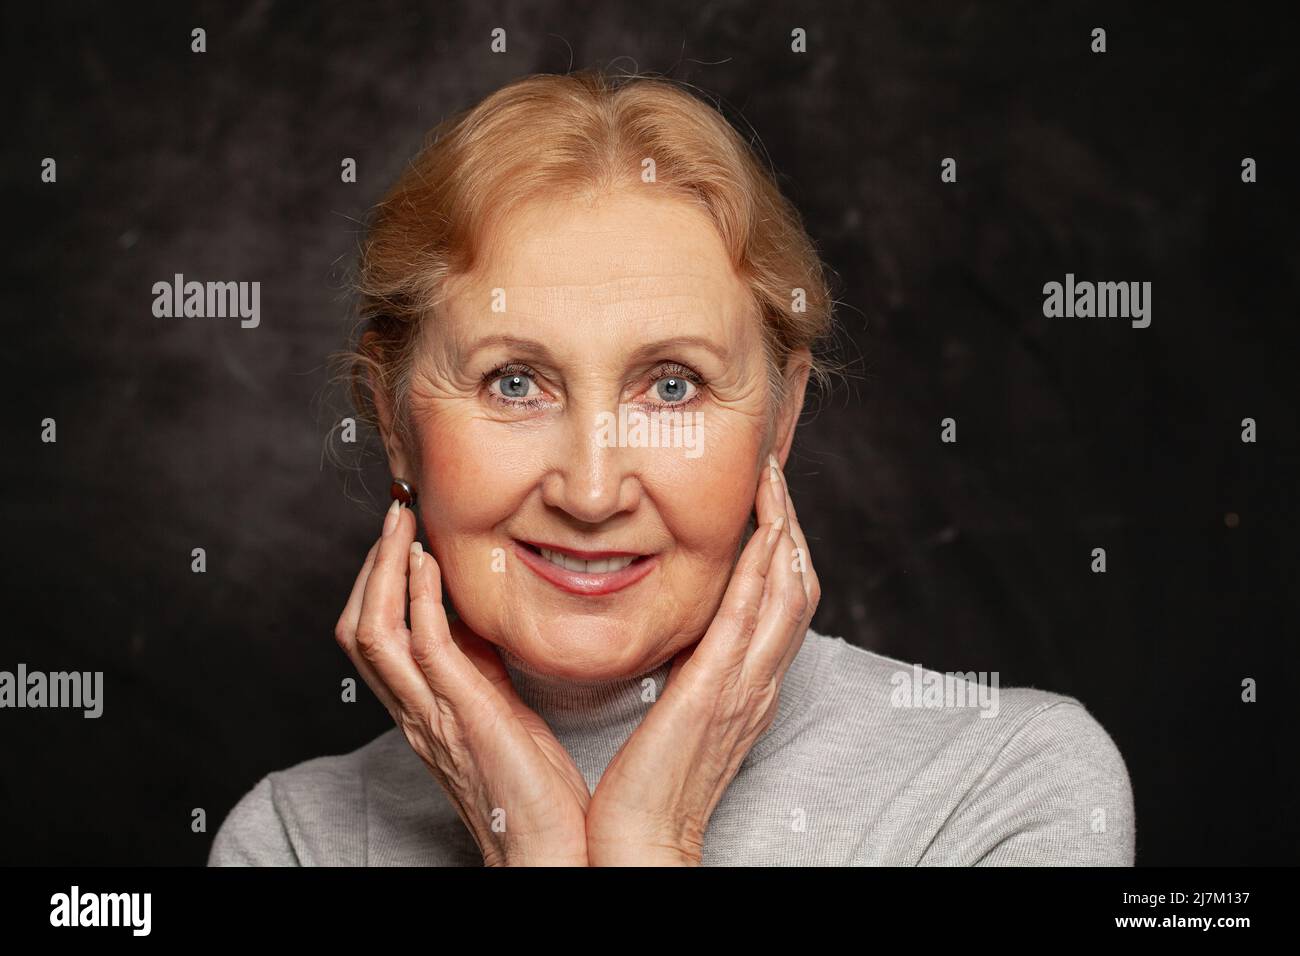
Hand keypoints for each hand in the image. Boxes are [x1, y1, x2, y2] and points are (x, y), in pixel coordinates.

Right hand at [334, 500, 590, 865]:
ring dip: (385, 569)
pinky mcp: (460, 715)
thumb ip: (480, 666)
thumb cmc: (531, 785)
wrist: (545, 845)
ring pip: (374, 632)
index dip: (378, 581)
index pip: (374, 636)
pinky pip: (422, 648)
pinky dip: (418, 599)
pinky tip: (430, 563)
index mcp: (421, 707)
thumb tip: (476, 616)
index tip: (402, 532)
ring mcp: (430, 713)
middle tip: (395, 515)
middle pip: (357, 628)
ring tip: (403, 522)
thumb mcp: (500, 708)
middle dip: (371, 565)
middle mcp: (412, 710)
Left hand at [585, 454, 819, 864]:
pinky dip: (763, 565)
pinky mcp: (720, 689)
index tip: (762, 499)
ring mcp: (746, 683)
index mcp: (748, 685)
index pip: (780, 601)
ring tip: (770, 479)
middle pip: (798, 586)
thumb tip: (676, 631)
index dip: (781, 546)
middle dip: (791, 523)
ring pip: (788, 590)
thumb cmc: (647, 784)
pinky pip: (753, 614)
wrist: (643, 840)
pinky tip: (761, 527)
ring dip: (784, 528)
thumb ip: (684, 670)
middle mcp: (759, 680)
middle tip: (773, 472)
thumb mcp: (675, 714)